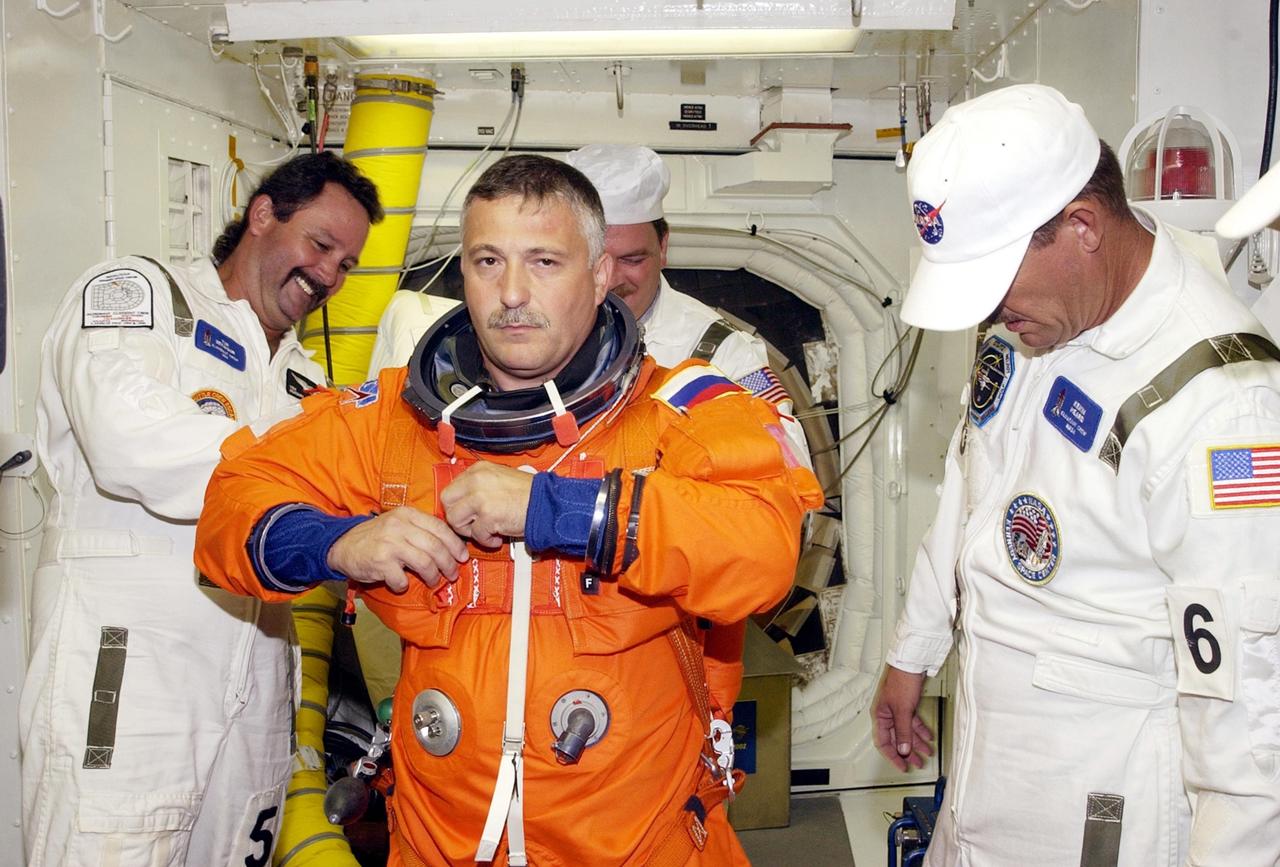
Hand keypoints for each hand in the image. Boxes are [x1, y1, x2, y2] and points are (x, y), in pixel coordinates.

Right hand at [326, 507, 468, 592]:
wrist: (342, 545)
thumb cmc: (376, 537)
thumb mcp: (398, 523)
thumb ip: (420, 529)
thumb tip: (450, 545)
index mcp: (407, 514)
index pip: (440, 528)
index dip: (455, 544)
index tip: (463, 557)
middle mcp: (399, 526)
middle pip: (436, 547)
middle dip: (449, 564)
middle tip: (452, 574)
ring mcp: (389, 544)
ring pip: (424, 563)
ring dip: (433, 576)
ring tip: (434, 582)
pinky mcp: (380, 562)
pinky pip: (401, 578)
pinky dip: (404, 585)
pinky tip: (401, 584)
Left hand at [440, 461, 533, 547]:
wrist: (547, 504)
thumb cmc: (528, 495)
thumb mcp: (499, 479)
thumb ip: (478, 487)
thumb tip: (462, 502)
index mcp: (478, 470)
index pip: (452, 488)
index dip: (458, 505)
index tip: (468, 514)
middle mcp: (476, 480)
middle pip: (447, 502)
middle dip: (458, 517)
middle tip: (473, 524)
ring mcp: (480, 497)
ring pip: (455, 520)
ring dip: (470, 530)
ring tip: (488, 530)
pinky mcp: (488, 515)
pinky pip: (475, 535)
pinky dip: (487, 540)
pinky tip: (498, 536)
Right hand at [872, 665, 934, 771]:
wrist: (911, 663)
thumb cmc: (902, 682)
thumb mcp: (903, 710)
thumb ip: (903, 732)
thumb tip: (903, 751)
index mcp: (880, 716)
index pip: (884, 743)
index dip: (893, 757)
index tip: (903, 767)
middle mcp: (887, 715)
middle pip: (896, 739)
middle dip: (907, 753)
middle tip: (916, 764)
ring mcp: (898, 710)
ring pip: (907, 732)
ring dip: (916, 743)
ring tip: (926, 752)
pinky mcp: (907, 705)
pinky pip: (913, 722)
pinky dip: (920, 730)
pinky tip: (928, 736)